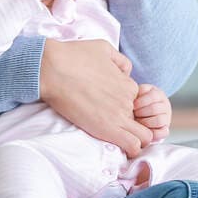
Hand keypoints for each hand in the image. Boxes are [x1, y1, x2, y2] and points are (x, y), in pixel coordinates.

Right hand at [40, 39, 152, 157]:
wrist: (53, 69)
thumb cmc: (74, 56)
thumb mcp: (104, 48)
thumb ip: (120, 61)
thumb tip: (126, 73)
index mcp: (128, 84)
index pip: (138, 103)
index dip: (126, 108)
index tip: (111, 110)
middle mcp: (127, 100)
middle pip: (143, 121)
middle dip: (136, 126)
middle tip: (119, 128)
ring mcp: (119, 115)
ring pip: (144, 137)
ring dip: (137, 140)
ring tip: (121, 140)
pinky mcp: (107, 129)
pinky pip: (133, 146)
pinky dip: (131, 149)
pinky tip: (121, 147)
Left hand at [133, 84, 171, 141]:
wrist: (140, 113)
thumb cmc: (134, 102)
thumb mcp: (134, 93)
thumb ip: (132, 90)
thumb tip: (126, 89)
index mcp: (158, 94)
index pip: (153, 96)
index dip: (141, 102)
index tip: (132, 106)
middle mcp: (164, 105)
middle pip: (155, 109)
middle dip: (141, 113)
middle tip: (133, 115)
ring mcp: (166, 117)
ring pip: (159, 120)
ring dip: (146, 122)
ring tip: (137, 122)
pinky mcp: (165, 129)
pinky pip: (164, 132)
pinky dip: (154, 133)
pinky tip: (144, 132)